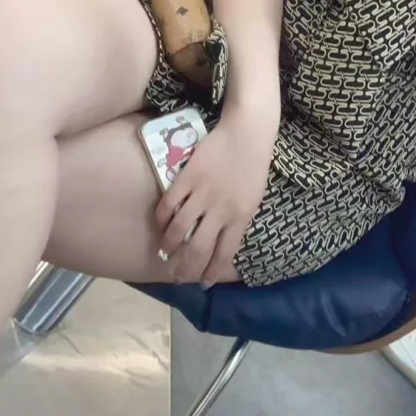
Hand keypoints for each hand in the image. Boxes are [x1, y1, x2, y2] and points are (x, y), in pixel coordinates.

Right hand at [154, 114, 273, 285]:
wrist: (247, 132)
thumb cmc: (254, 165)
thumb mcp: (254, 199)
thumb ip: (239, 220)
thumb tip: (223, 241)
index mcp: (241, 218)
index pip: (224, 254)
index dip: (211, 272)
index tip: (203, 283)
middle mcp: (221, 211)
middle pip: (198, 249)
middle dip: (186, 267)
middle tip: (177, 276)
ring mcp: (202, 195)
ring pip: (179, 230)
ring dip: (170, 245)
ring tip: (166, 252)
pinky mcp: (187, 178)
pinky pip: (169, 204)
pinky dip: (162, 218)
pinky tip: (161, 224)